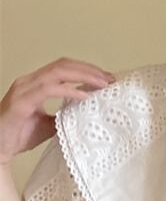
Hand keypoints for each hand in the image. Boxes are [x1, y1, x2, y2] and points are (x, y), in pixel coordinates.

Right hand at [0, 56, 114, 165]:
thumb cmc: (20, 135)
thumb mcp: (50, 124)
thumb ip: (65, 115)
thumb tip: (86, 115)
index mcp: (36, 84)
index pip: (63, 68)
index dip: (85, 69)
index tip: (106, 78)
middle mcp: (29, 81)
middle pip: (62, 65)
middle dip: (88, 70)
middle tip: (110, 79)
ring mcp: (25, 89)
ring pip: (57, 73)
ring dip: (83, 76)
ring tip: (102, 84)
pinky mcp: (22, 101)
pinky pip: (48, 90)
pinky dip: (69, 91)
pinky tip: (85, 95)